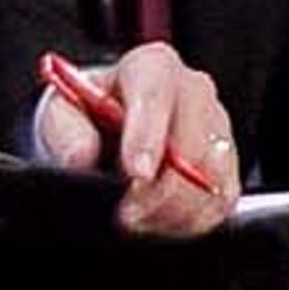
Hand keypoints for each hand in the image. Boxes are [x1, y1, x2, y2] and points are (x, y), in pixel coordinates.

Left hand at [37, 34, 238, 234]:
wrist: (104, 134)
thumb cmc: (86, 116)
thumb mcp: (61, 113)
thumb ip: (66, 130)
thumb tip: (82, 156)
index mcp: (151, 66)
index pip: (155, 96)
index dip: (147, 136)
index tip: (135, 173)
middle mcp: (193, 92)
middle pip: (192, 144)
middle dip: (159, 189)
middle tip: (128, 215)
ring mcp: (217, 130)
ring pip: (212, 177)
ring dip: (174, 211)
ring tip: (138, 222)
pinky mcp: (227, 167)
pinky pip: (222, 202)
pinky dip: (191, 221)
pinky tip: (160, 223)